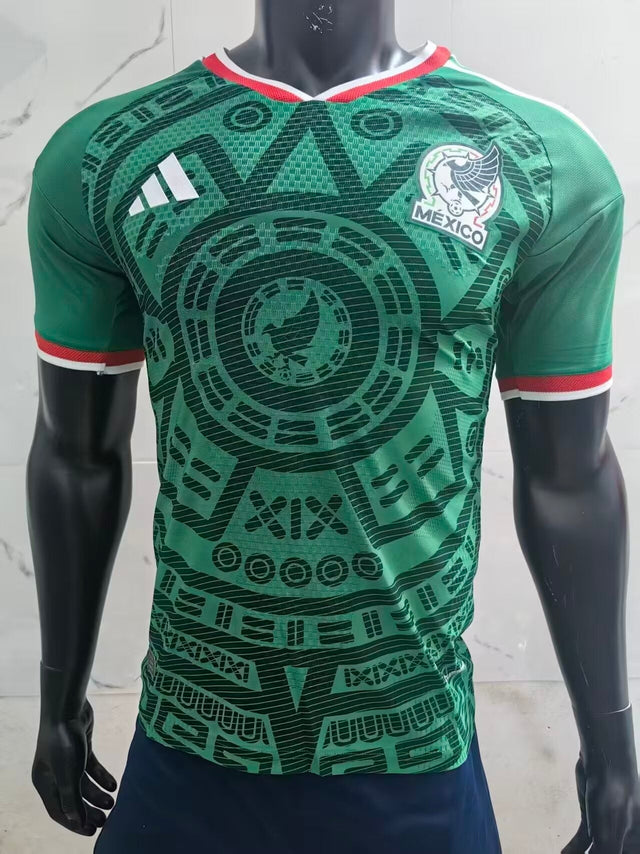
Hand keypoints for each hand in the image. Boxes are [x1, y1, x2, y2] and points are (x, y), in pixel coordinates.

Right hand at [31, 698, 116, 835]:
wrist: (67, 709)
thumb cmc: (62, 742)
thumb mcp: (67, 774)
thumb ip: (71, 797)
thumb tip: (75, 820)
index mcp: (45, 782)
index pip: (59, 810)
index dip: (74, 822)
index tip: (91, 831)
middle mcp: (54, 773)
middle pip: (72, 798)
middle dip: (88, 810)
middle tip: (105, 820)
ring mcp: (68, 760)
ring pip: (83, 784)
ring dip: (97, 794)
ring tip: (113, 802)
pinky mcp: (80, 748)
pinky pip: (91, 768)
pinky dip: (101, 776)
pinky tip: (113, 785)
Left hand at [562, 753, 639, 852]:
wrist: (604, 761)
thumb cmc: (615, 797)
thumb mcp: (610, 836)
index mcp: (638, 845)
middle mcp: (628, 841)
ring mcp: (610, 831)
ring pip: (595, 853)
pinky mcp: (595, 821)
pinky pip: (584, 841)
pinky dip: (574, 849)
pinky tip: (565, 853)